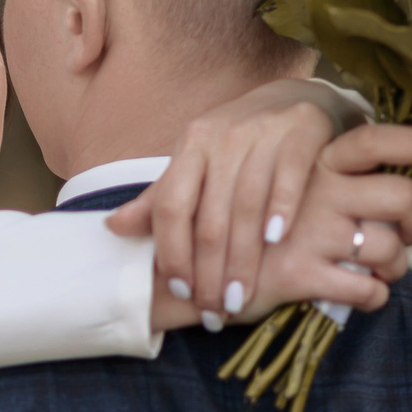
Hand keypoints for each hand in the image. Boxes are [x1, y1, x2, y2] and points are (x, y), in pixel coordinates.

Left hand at [109, 78, 367, 328]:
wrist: (298, 99)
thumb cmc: (240, 143)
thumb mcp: (196, 163)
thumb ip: (161, 198)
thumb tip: (111, 228)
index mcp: (190, 147)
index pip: (170, 206)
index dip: (172, 252)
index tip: (180, 291)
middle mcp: (221, 139)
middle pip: (209, 217)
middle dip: (210, 271)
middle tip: (214, 312)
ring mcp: (261, 134)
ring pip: (246, 207)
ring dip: (243, 259)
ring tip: (241, 299)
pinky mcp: (300, 133)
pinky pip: (287, 178)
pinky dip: (281, 210)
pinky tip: (277, 241)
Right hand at [239, 124, 411, 316]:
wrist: (191, 273)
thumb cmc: (252, 232)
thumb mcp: (282, 192)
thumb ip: (332, 183)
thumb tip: (392, 192)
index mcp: (314, 162)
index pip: (378, 140)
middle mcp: (316, 189)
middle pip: (404, 196)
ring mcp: (309, 230)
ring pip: (390, 249)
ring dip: (396, 268)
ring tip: (382, 274)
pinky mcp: (300, 272)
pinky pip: (367, 290)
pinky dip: (374, 298)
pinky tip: (361, 295)